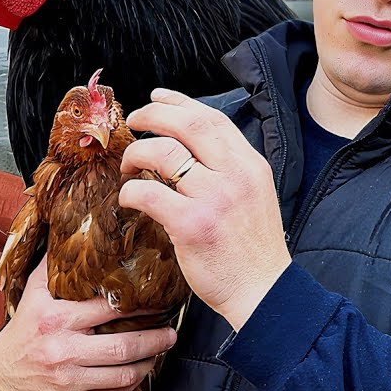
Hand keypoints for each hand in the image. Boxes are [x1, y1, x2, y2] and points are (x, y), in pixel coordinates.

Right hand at [0, 257, 176, 390]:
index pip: (107, 309)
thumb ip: (52, 268)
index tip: (156, 302)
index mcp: (55, 318)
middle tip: (170, 332)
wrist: (3, 374)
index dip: (138, 306)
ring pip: (123, 374)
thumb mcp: (33, 294)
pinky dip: (132, 383)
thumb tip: (71, 236)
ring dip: (148, 363)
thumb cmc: (24, 329)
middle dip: (154, 339)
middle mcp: (63, 349)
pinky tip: (139, 370)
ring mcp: (69, 378)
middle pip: (123, 346)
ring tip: (159, 351)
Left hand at [118, 88, 291, 329]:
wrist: (262, 292)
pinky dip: (131, 190)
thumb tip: (185, 150)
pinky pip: (148, 192)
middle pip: (187, 125)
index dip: (180, 103)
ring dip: (136, 152)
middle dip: (153, 115)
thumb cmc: (250, 250)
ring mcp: (214, 198)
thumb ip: (226, 171)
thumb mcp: (252, 197)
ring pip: (163, 152)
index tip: (157, 98)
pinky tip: (129, 197)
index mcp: (250, 165)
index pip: (212, 119)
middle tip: (132, 121)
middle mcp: (235, 175)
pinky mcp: (191, 224)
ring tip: (128, 165)